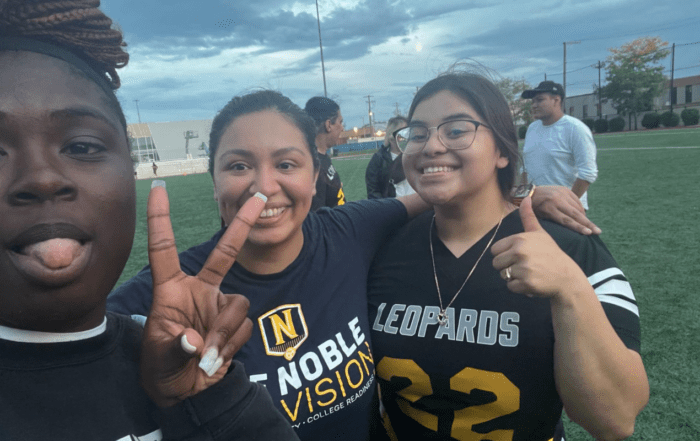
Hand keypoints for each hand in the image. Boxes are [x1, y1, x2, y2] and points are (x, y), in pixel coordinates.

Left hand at [140, 183, 265, 407]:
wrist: (188, 393)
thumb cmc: (163, 370)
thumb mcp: (160, 361)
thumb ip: (175, 349)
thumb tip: (195, 341)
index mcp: (171, 289)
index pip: (164, 248)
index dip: (160, 218)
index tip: (158, 188)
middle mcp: (200, 290)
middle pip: (225, 252)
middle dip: (242, 224)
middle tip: (259, 196)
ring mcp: (220, 305)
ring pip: (239, 304)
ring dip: (225, 334)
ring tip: (208, 358)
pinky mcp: (236, 323)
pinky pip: (245, 326)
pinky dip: (231, 345)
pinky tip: (217, 359)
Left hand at [491, 197, 587, 297]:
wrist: (566, 276)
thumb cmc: (550, 253)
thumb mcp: (540, 233)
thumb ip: (528, 216)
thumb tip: (527, 196)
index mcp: (519, 239)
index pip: (494, 250)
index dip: (504, 254)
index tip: (518, 256)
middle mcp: (519, 252)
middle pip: (496, 264)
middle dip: (507, 267)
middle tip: (524, 266)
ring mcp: (523, 268)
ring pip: (503, 275)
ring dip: (513, 277)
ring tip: (528, 273)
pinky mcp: (526, 283)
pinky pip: (510, 287)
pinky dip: (519, 287)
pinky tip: (531, 282)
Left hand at [531, 185, 600, 234]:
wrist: (529, 192)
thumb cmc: (533, 210)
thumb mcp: (540, 218)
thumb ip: (553, 223)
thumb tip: (569, 232)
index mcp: (549, 209)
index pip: (566, 220)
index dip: (578, 227)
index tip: (589, 233)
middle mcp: (557, 200)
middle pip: (575, 214)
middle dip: (588, 224)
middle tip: (598, 231)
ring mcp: (562, 193)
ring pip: (578, 207)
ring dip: (585, 217)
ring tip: (591, 226)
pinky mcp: (565, 189)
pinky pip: (577, 201)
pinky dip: (580, 209)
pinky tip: (583, 216)